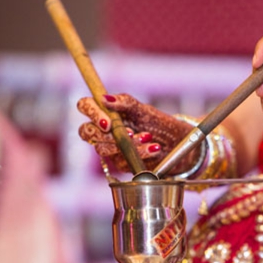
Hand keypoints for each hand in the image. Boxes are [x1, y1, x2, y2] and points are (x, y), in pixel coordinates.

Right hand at [77, 93, 199, 173]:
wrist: (177, 144)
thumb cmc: (159, 124)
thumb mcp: (144, 110)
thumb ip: (125, 102)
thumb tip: (104, 98)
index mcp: (107, 112)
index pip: (85, 106)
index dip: (92, 113)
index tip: (108, 121)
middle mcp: (104, 130)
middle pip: (86, 132)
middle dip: (106, 134)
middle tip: (128, 132)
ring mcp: (111, 148)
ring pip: (103, 149)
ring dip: (127, 143)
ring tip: (149, 137)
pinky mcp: (121, 164)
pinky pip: (121, 161)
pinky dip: (140, 153)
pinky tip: (154, 148)